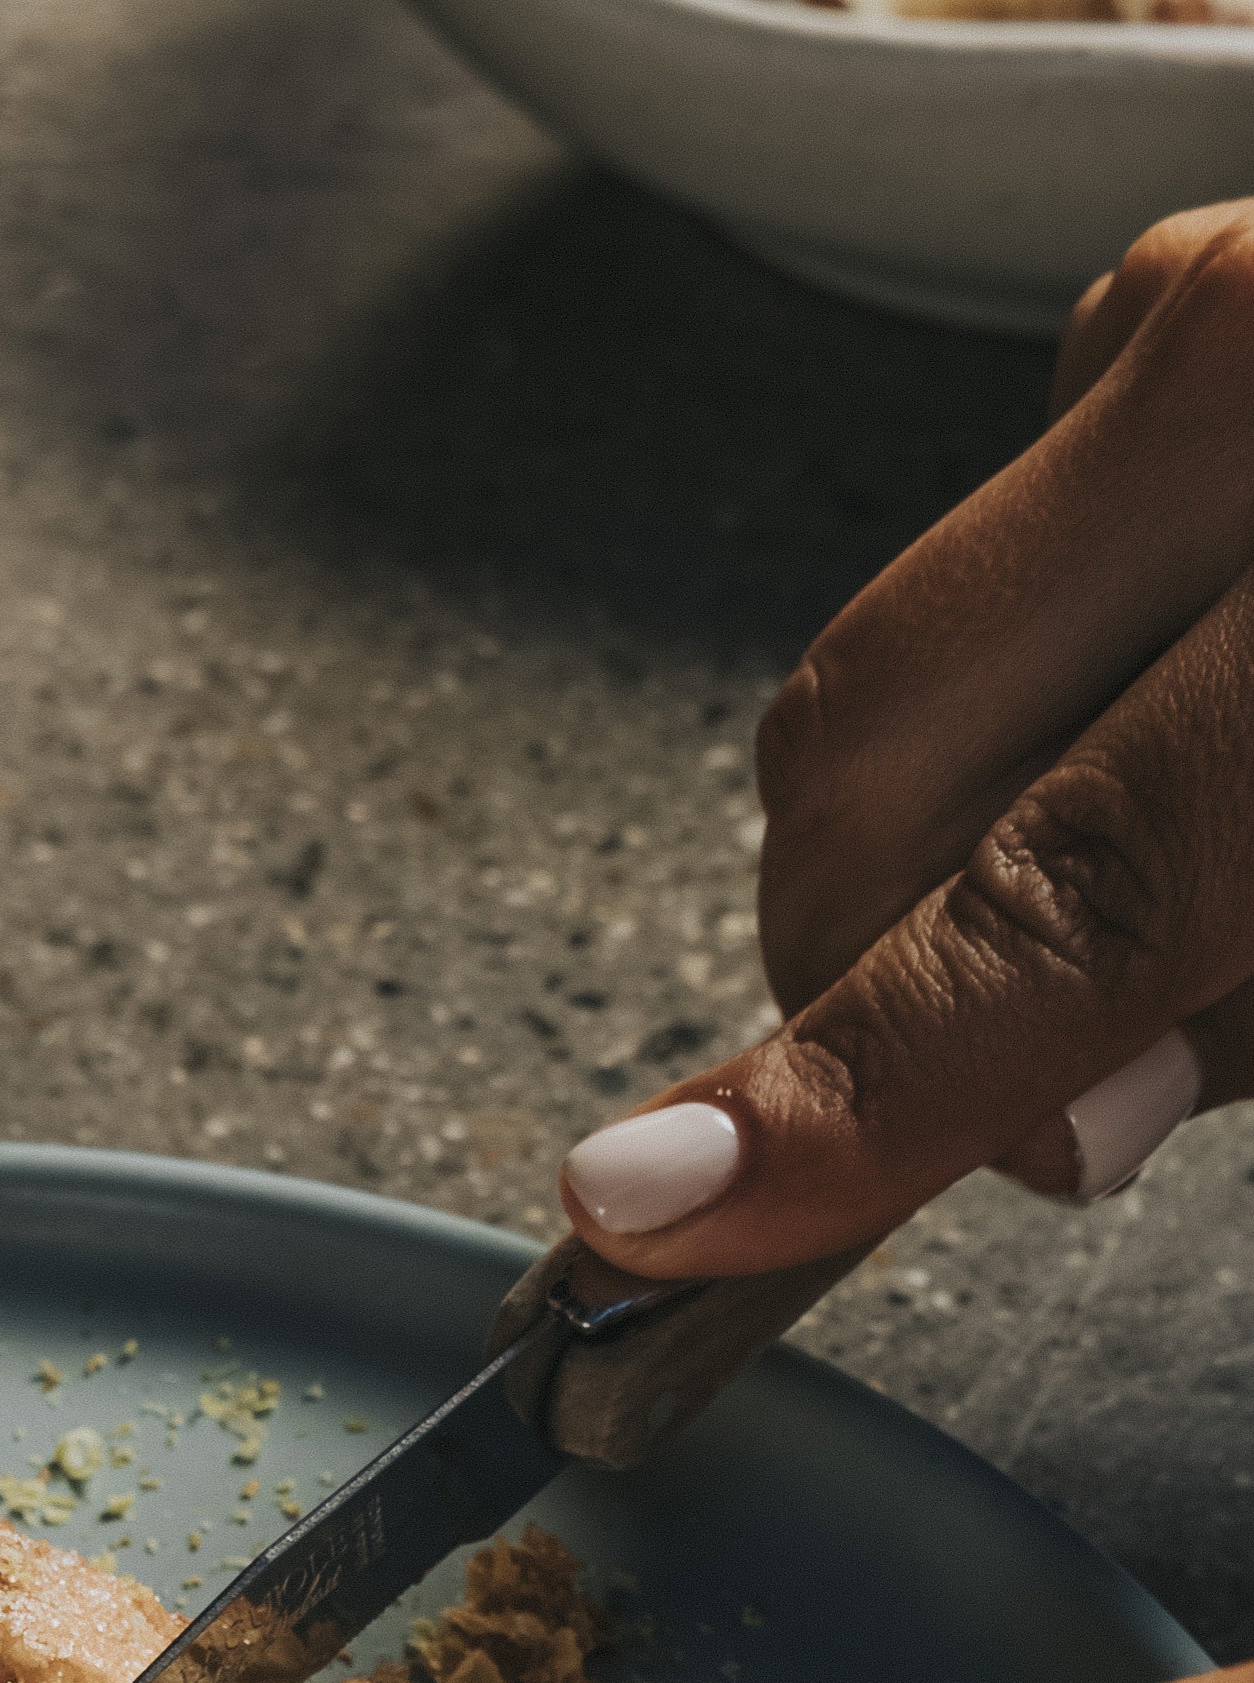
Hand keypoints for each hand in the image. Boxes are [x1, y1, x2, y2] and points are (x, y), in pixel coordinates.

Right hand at [553, 204, 1253, 1275]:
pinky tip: (1215, 706)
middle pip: (877, 756)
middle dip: (870, 966)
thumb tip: (1056, 1125)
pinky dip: (1065, 689)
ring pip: (911, 668)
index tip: (659, 1206)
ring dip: (979, 831)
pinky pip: (1010, 558)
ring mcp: (1199, 313)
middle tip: (1035, 1087)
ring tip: (1201, 864)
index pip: (1062, 894)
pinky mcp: (1168, 302)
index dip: (856, 1083)